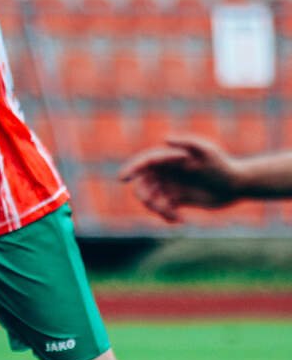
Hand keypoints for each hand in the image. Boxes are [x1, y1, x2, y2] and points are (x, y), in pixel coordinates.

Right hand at [117, 135, 242, 221]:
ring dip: (158, 209)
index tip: (123, 178)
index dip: (131, 169)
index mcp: (168, 158)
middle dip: (146, 197)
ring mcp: (169, 186)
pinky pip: (161, 208)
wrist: (236, 186)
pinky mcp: (175, 199)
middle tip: (158, 206)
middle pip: (142, 184)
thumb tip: (165, 139)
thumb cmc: (223, 165)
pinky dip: (166, 216)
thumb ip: (188, 143)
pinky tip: (180, 219)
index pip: (144, 162)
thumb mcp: (208, 151)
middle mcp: (165, 172)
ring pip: (150, 199)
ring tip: (175, 215)